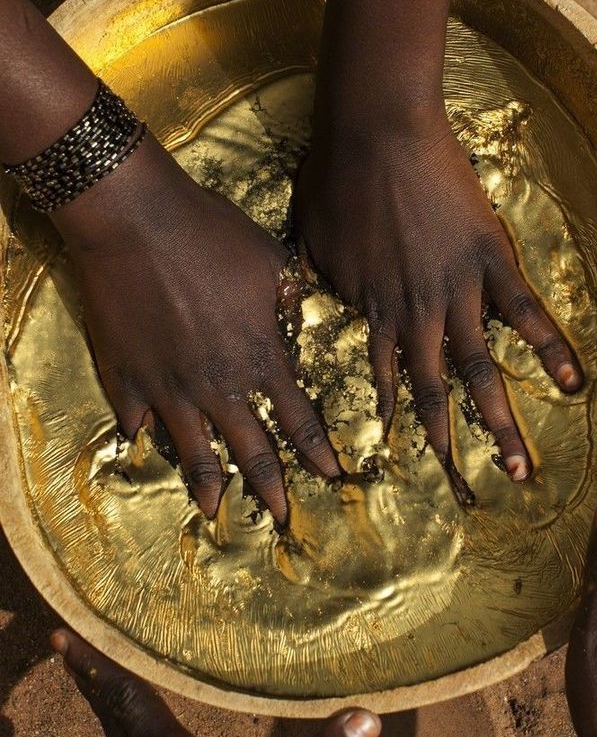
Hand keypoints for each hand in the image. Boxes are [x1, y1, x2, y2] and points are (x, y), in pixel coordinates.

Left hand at [51, 629, 380, 736]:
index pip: (128, 702)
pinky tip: (137, 722)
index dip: (98, 666)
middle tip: (68, 636)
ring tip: (99, 666)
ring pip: (115, 732)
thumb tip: (364, 716)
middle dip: (91, 672)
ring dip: (105, 695)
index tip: (66, 635)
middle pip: (111, 712)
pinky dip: (122, 720)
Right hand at [53, 136, 339, 523]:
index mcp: (260, 358)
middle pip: (251, 450)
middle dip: (271, 487)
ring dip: (208, 484)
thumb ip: (291, 297)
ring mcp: (170, 386)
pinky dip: (140, 434)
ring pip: (195, 450)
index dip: (316, 451)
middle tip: (282, 516)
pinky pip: (135, 417)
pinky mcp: (126, 376)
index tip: (331, 475)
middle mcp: (220, 385)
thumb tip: (306, 310)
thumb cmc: (212, 233)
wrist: (138, 220)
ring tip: (215, 513)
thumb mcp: (272, 261)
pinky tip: (142, 446)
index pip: (298, 420)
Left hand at [295, 113, 581, 487]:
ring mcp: (458, 289)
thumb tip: (313, 298)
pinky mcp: (491, 258)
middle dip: (452, 443)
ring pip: (480, 367)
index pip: (387, 380)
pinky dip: (548, 347)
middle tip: (469, 487)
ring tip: (517, 465)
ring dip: (499, 420)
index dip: (396, 419)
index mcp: (374, 311)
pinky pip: (525, 310)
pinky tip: (571, 382)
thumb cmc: (333, 178)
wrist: (374, 129)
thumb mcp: (308, 239)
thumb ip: (317, 279)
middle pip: (437, 391)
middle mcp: (417, 314)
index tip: (403, 455)